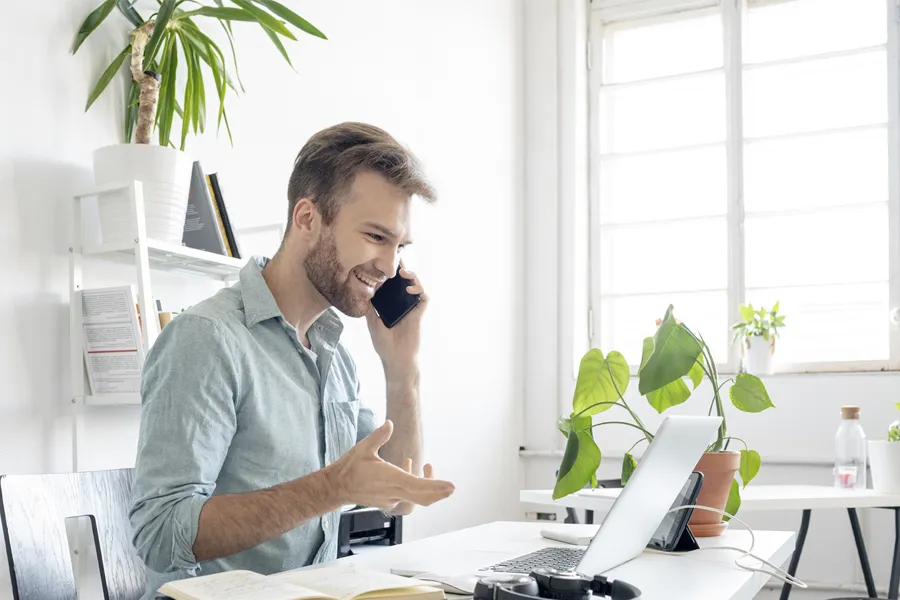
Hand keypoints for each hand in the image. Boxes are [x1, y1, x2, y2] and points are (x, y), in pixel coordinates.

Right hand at [325, 420, 453, 511]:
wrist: (336, 487)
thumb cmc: (349, 467)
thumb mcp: (363, 448)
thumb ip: (378, 436)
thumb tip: (389, 423)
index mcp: (390, 479)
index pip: (418, 486)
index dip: (436, 486)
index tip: (451, 487)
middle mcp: (393, 492)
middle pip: (422, 498)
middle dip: (438, 492)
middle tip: (451, 487)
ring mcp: (390, 499)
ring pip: (416, 497)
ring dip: (425, 485)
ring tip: (427, 466)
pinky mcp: (387, 501)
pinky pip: (407, 496)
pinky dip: (414, 485)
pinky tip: (408, 467)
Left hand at [366, 265, 426, 379]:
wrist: (396, 359)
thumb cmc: (384, 345)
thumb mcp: (372, 324)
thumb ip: (370, 309)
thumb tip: (365, 293)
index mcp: (391, 306)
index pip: (392, 286)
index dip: (391, 275)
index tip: (384, 263)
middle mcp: (402, 305)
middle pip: (405, 282)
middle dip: (403, 269)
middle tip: (398, 260)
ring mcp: (411, 308)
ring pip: (417, 286)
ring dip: (412, 276)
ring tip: (403, 272)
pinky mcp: (419, 313)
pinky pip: (424, 298)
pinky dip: (419, 290)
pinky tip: (410, 289)